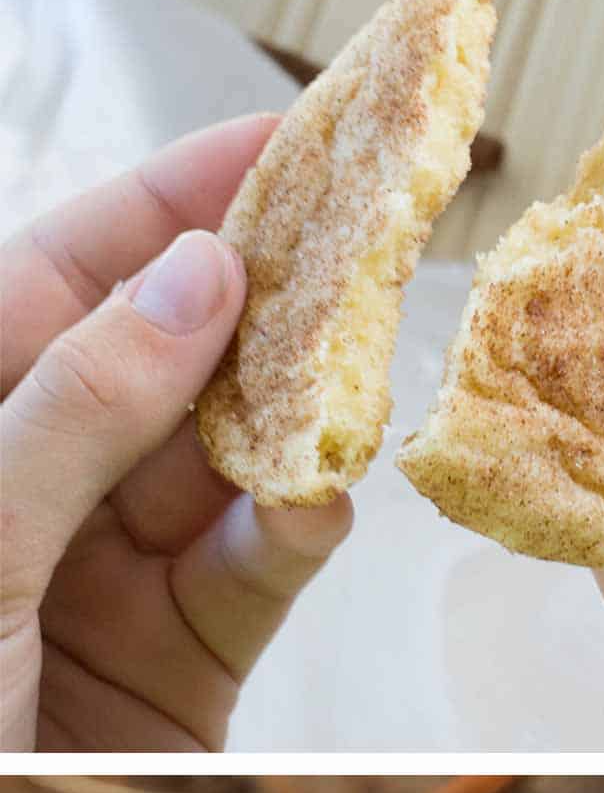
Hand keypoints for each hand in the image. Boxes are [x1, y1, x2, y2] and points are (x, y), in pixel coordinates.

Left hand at [1, 117, 350, 751]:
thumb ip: (80, 405)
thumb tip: (199, 279)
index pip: (73, 271)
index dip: (174, 197)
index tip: (284, 136)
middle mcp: (46, 476)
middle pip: (174, 357)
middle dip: (267, 302)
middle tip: (367, 241)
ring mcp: (118, 567)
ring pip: (231, 461)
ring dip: (292, 422)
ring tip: (351, 374)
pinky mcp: (187, 656)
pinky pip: (257, 570)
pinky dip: (293, 533)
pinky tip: (315, 499)